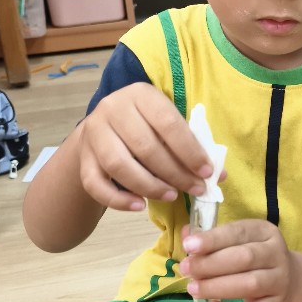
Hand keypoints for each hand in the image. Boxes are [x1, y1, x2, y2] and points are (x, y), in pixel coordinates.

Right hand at [77, 84, 214, 210]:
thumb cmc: (145, 127)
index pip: (168, 123)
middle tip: (194, 189)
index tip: (206, 172)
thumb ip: (191, 145)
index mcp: (140, 94)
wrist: (103, 130)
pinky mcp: (83, 159)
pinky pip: (97, 185)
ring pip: (120, 166)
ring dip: (149, 186)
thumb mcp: (167, 125)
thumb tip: (219, 175)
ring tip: (171, 195)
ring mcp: (94, 133)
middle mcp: (113, 109)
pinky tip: (139, 206)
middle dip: (174, 173)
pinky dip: (118, 200)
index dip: (190, 151)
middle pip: (145, 147)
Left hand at [180, 219, 297, 301]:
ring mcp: (279, 281)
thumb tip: (186, 235)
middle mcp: (276, 254)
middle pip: (245, 258)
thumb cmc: (254, 256)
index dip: (213, 240)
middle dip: (211, 264)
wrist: (291, 280)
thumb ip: (212, 238)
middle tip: (186, 269)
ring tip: (193, 289)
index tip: (189, 246)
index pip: (238, 232)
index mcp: (264, 232)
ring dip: (217, 287)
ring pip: (250, 285)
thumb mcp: (237, 240)